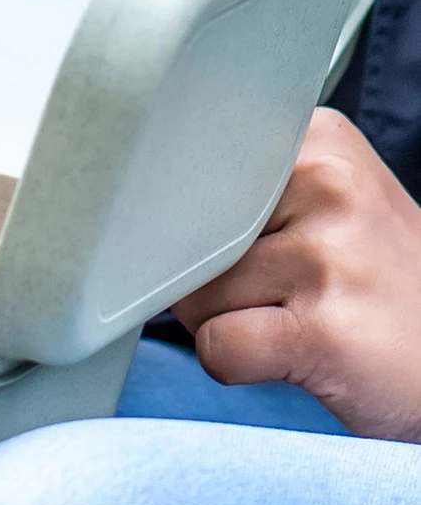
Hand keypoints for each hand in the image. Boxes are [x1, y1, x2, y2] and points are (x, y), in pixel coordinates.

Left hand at [174, 108, 420, 439]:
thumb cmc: (373, 285)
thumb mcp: (326, 206)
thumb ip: (239, 191)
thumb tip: (130, 213)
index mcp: (320, 140)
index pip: (187, 172)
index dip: (188, 222)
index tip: (224, 240)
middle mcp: (327, 185)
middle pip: (186, 237)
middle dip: (209, 279)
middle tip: (285, 291)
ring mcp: (329, 256)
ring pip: (194, 298)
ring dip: (230, 323)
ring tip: (300, 320)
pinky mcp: (324, 331)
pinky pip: (218, 348)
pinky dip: (240, 365)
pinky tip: (298, 356)